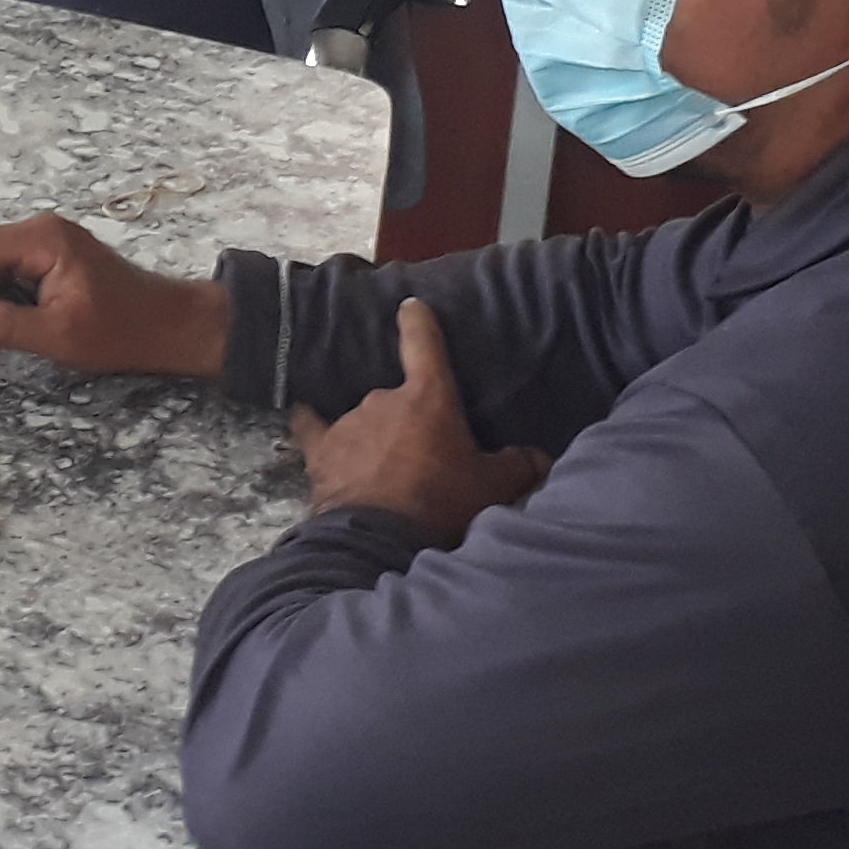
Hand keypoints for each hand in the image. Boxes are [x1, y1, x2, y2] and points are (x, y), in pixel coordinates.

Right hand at [0, 214, 228, 377]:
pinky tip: (3, 331)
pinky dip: (2, 300)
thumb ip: (0, 325)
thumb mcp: (55, 335)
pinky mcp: (56, 259)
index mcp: (43, 240)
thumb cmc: (122, 330)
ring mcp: (50, 243)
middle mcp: (43, 231)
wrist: (172, 326)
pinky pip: (14, 273)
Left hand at [290, 299, 551, 540]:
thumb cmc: (441, 505)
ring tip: (385, 474)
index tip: (411, 306)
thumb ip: (519, 466)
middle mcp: (383, 400)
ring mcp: (348, 424)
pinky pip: (312, 427)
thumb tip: (541, 458)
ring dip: (374, 438)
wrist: (381, 542)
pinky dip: (313, 423)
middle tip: (423, 459)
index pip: (424, 345)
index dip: (419, 323)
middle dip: (409, 423)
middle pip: (397, 399)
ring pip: (364, 419)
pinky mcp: (320, 451)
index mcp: (428, 398)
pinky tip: (307, 417)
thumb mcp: (492, 487)